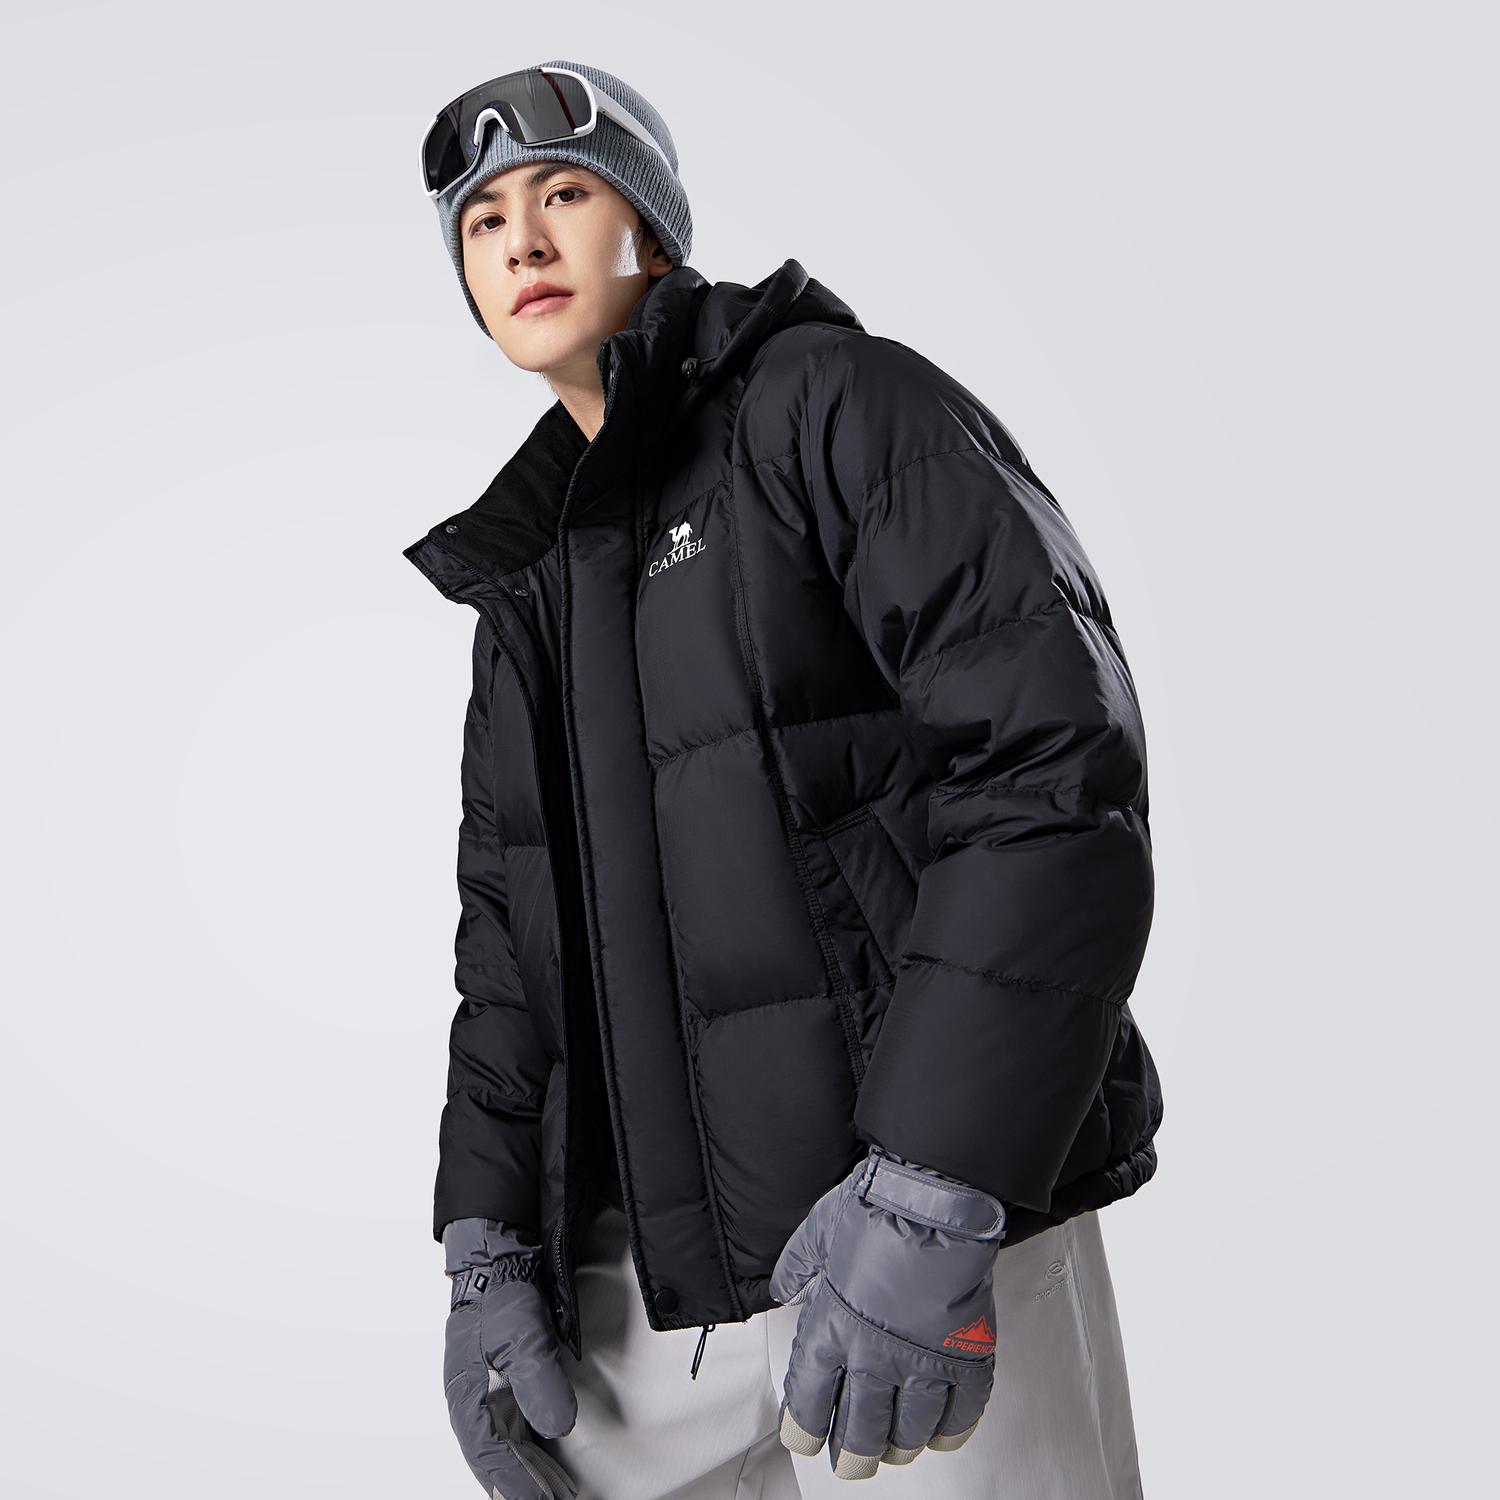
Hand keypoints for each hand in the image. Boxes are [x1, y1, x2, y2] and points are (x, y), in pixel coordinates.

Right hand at [442, 1218, 578, 1499]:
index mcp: (467, 1396)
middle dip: (520, 1488)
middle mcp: (473, 1403)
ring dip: (528, 1477)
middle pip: (497, 1460)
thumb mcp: (522, 1333)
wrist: (498, 1258)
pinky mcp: (504, 1386)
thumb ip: (538, 1380)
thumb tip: (558, 1426)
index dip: (514, 1485)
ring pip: (507, 1451)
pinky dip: (532, 1456)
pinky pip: (516, 1433)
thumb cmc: (501, 1294)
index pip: (491, 1455)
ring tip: (557, 1498)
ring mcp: (487, 1396)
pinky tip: (549, 1470)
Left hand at [770, 1147, 1006, 1479]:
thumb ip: (797, 1265)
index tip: (805, 1439)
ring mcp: (922, 1362)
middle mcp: (875, 1355)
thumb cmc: (881, 1208)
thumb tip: (784, 1286)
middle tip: (850, 1464)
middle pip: (859, 1430)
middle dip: (851, 1455)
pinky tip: (940, 1435)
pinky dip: (949, 1431)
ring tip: (893, 1452)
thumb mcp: (818, 1231)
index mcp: (833, 1327)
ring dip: (898, 1448)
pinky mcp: (965, 1358)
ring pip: (907, 1431)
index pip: (810, 1400)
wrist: (938, 1200)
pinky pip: (959, 1414)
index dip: (805, 1429)